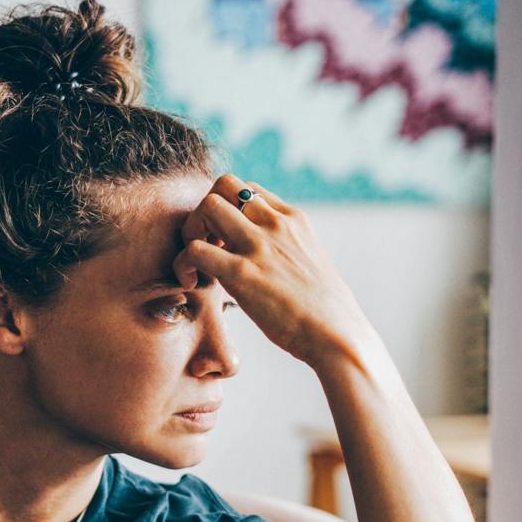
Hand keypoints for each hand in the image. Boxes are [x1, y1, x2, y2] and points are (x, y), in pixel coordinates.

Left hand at [173, 174, 377, 368]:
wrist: (337, 336)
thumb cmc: (325, 311)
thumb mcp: (311, 262)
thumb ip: (288, 249)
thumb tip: (275, 260)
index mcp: (293, 219)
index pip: (248, 188)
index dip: (229, 209)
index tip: (227, 239)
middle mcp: (275, 224)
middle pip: (224, 185)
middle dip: (206, 210)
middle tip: (206, 244)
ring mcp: (258, 246)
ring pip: (207, 206)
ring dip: (191, 230)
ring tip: (195, 261)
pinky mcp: (242, 274)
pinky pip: (195, 250)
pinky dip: (184, 264)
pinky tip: (192, 283)